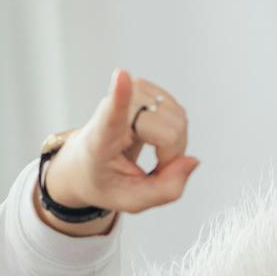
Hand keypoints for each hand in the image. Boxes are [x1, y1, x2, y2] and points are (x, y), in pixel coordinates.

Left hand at [44, 68, 197, 216]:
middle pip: (168, 130)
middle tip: (155, 170)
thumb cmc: (105, 180)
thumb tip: (192, 160)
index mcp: (100, 139)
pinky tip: (157, 141)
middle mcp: (112, 111)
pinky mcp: (144, 89)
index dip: (120, 95)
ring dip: (175, 145)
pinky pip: (179, 113)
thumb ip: (164, 190)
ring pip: (178, 119)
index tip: (121, 75)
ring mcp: (129, 96)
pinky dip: (176, 134)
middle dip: (171, 156)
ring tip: (153, 155)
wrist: (84, 163)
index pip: (112, 114)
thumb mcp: (131, 200)